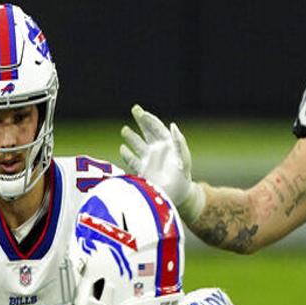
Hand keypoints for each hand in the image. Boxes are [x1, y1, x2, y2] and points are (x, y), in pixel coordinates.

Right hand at [120, 105, 203, 222]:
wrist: (177, 196)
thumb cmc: (183, 177)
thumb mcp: (183, 158)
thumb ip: (178, 142)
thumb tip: (172, 125)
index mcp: (168, 144)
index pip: (157, 127)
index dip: (149, 119)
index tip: (141, 113)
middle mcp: (158, 150)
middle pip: (147, 131)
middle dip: (141, 120)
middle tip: (135, 108)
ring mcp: (150, 160)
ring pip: (138, 145)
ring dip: (132, 137)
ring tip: (124, 129)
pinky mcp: (143, 171)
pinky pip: (133, 160)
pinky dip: (127, 155)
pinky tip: (122, 148)